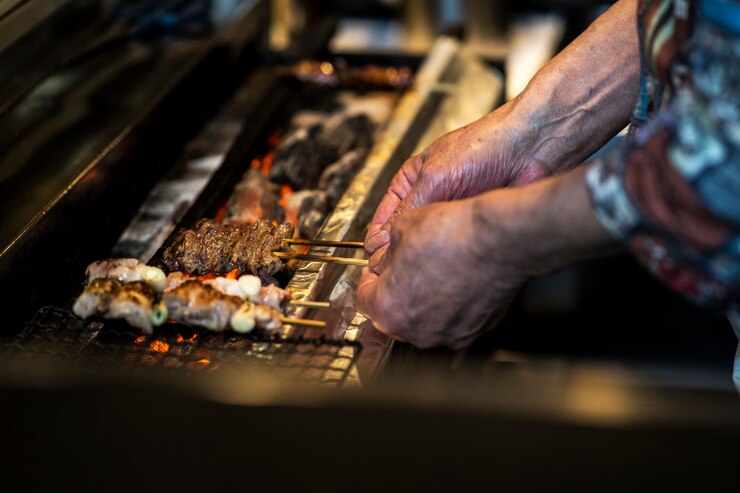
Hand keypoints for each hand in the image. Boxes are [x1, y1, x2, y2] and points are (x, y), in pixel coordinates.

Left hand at [357, 168, 615, 348]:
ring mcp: (447, 334)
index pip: (363, 298)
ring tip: (434, 271)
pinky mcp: (474, 331)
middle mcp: (416, 330)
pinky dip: (451, 305)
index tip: (377, 269)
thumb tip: (383, 254)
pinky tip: (457, 280)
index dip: (370, 278)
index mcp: (389, 308)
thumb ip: (385, 249)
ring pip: (423, 320)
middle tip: (405, 268)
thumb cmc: (456, 233)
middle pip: (393, 315)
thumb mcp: (403, 227)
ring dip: (423, 300)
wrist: (501, 239)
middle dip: (396, 292)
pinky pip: (453, 320)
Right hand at [365, 104, 549, 255]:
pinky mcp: (472, 226)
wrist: (531, 150)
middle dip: (399, 251)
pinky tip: (443, 266)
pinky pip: (453, 247)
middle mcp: (430, 197)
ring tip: (417, 271)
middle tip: (395, 271)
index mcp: (412, 180)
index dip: (378, 238)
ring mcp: (451, 213)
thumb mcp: (434, 176)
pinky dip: (448, 256)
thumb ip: (408, 209)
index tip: (374, 259)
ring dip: (424, 255)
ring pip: (429, 243)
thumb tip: (381, 238)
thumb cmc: (484, 146)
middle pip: (405, 233)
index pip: (385, 215)